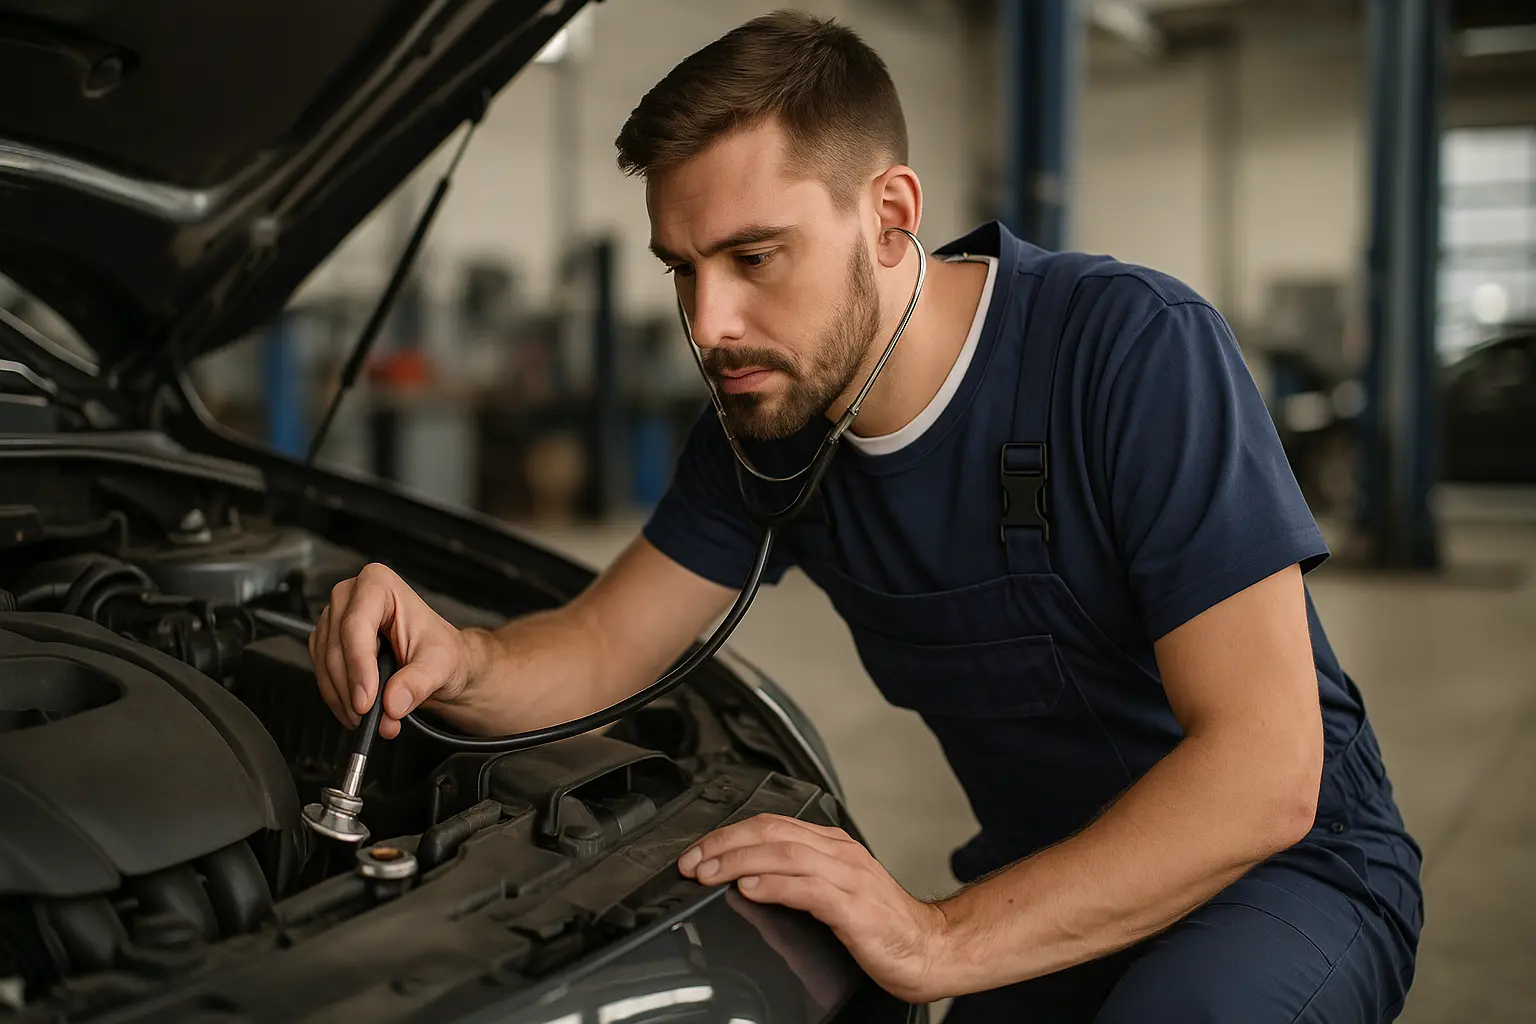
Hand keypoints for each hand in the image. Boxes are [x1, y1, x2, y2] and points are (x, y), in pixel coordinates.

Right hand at [309, 563, 479, 738]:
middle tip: (368, 717)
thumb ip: (418, 682)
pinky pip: (321, 672)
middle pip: (337, 647)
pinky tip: (354, 710)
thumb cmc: (440, 651)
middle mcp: (351, 595)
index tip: (366, 701)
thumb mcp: (441, 665)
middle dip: (351, 688)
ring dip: (342, 697)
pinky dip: (336, 696)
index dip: (359, 667)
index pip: (357, 626)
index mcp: (379, 584)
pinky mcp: (327, 641)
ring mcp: (335, 618)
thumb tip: (393, 703)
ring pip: (325, 663)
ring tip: (366, 718)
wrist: (438, 662)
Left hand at [678, 813, 951, 1003]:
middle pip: (772, 832)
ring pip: (784, 853)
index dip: (728, 834)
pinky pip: (808, 889)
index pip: (771, 824)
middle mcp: (839, 854)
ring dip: (738, 860)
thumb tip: (744, 883)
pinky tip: (749, 888)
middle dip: (724, 843)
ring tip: (707, 873)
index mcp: (832, 846)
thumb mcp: (832, 893)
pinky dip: (774, 885)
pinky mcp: (854, 908)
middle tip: (690, 860)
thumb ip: (794, 880)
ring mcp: (849, 878)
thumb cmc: (883, 925)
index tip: (697, 851)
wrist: (930, 949)